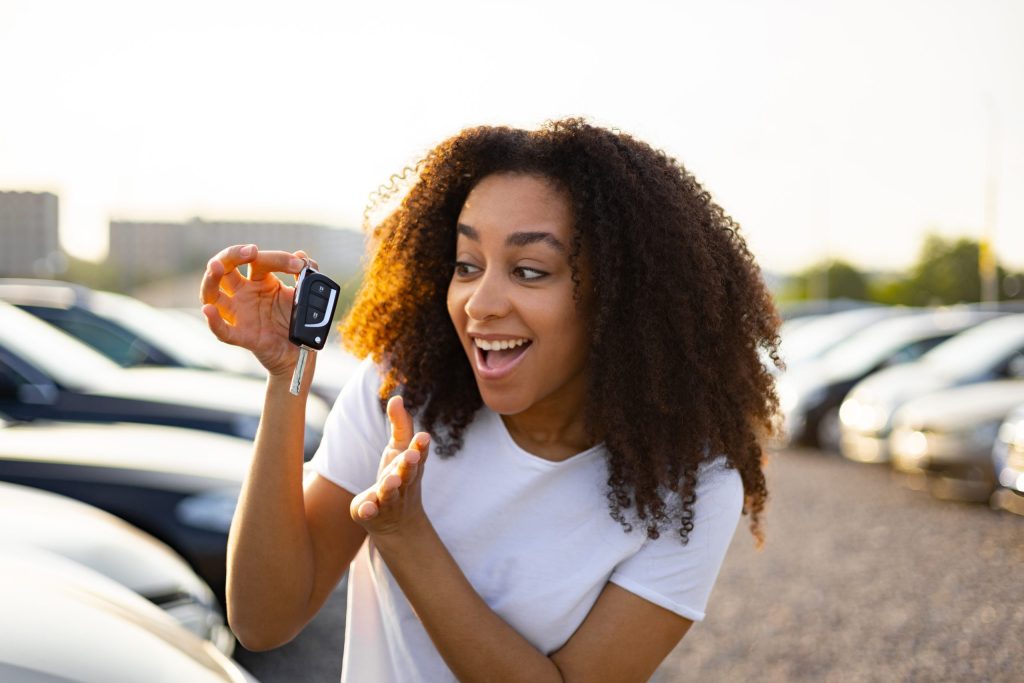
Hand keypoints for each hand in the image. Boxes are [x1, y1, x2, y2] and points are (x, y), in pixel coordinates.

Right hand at [199, 243, 316, 376]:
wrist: (300, 350)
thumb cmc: (295, 319)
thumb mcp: (303, 294)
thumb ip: (305, 275)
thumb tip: (302, 255)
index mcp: (258, 281)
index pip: (257, 261)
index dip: (277, 258)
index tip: (298, 265)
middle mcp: (243, 294)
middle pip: (225, 268)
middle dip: (232, 255)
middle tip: (251, 250)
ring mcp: (239, 314)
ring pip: (212, 294)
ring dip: (211, 279)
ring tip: (215, 267)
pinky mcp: (241, 336)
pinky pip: (222, 330)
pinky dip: (214, 321)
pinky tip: (209, 311)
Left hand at [350, 396, 430, 536]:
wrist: (395, 522)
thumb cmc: (398, 476)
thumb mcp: (399, 449)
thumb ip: (400, 425)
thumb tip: (396, 397)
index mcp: (410, 466)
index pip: (418, 455)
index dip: (420, 447)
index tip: (423, 437)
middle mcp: (403, 483)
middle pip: (407, 474)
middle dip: (408, 465)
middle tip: (410, 457)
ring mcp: (388, 501)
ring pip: (390, 494)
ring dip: (390, 488)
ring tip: (389, 482)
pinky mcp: (371, 513)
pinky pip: (370, 512)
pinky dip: (369, 510)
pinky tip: (365, 507)